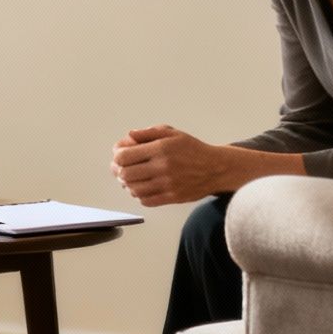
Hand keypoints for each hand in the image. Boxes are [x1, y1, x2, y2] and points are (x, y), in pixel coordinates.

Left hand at [111, 125, 225, 206]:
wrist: (215, 168)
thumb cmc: (192, 149)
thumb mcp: (171, 133)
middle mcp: (162, 167)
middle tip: (120, 169)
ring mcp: (167, 184)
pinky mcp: (172, 197)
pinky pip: (146, 200)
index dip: (117, 156)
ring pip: (134, 189)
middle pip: (126, 174)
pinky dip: (139, 195)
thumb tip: (129, 136)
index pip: (124, 156)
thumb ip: (148, 133)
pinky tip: (142, 188)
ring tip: (130, 178)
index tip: (119, 155)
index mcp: (160, 148)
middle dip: (118, 171)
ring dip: (127, 184)